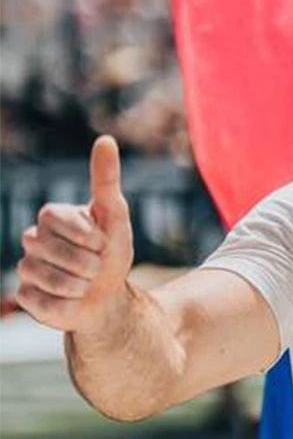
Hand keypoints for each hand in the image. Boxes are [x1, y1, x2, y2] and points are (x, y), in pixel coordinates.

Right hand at [16, 136, 134, 332]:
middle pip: (50, 250)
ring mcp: (26, 269)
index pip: (53, 218)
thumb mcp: (115, 214)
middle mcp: (33, 240)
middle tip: (96, 265)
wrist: (110, 295)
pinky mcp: (25, 297)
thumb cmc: (112, 252)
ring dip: (78, 285)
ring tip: (85, 283)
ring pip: (47, 278)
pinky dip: (67, 304)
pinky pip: (44, 302)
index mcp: (51, 217)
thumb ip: (106, 178)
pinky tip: (72, 300)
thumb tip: (105, 139)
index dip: (85, 234)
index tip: (101, 240)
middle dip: (86, 262)